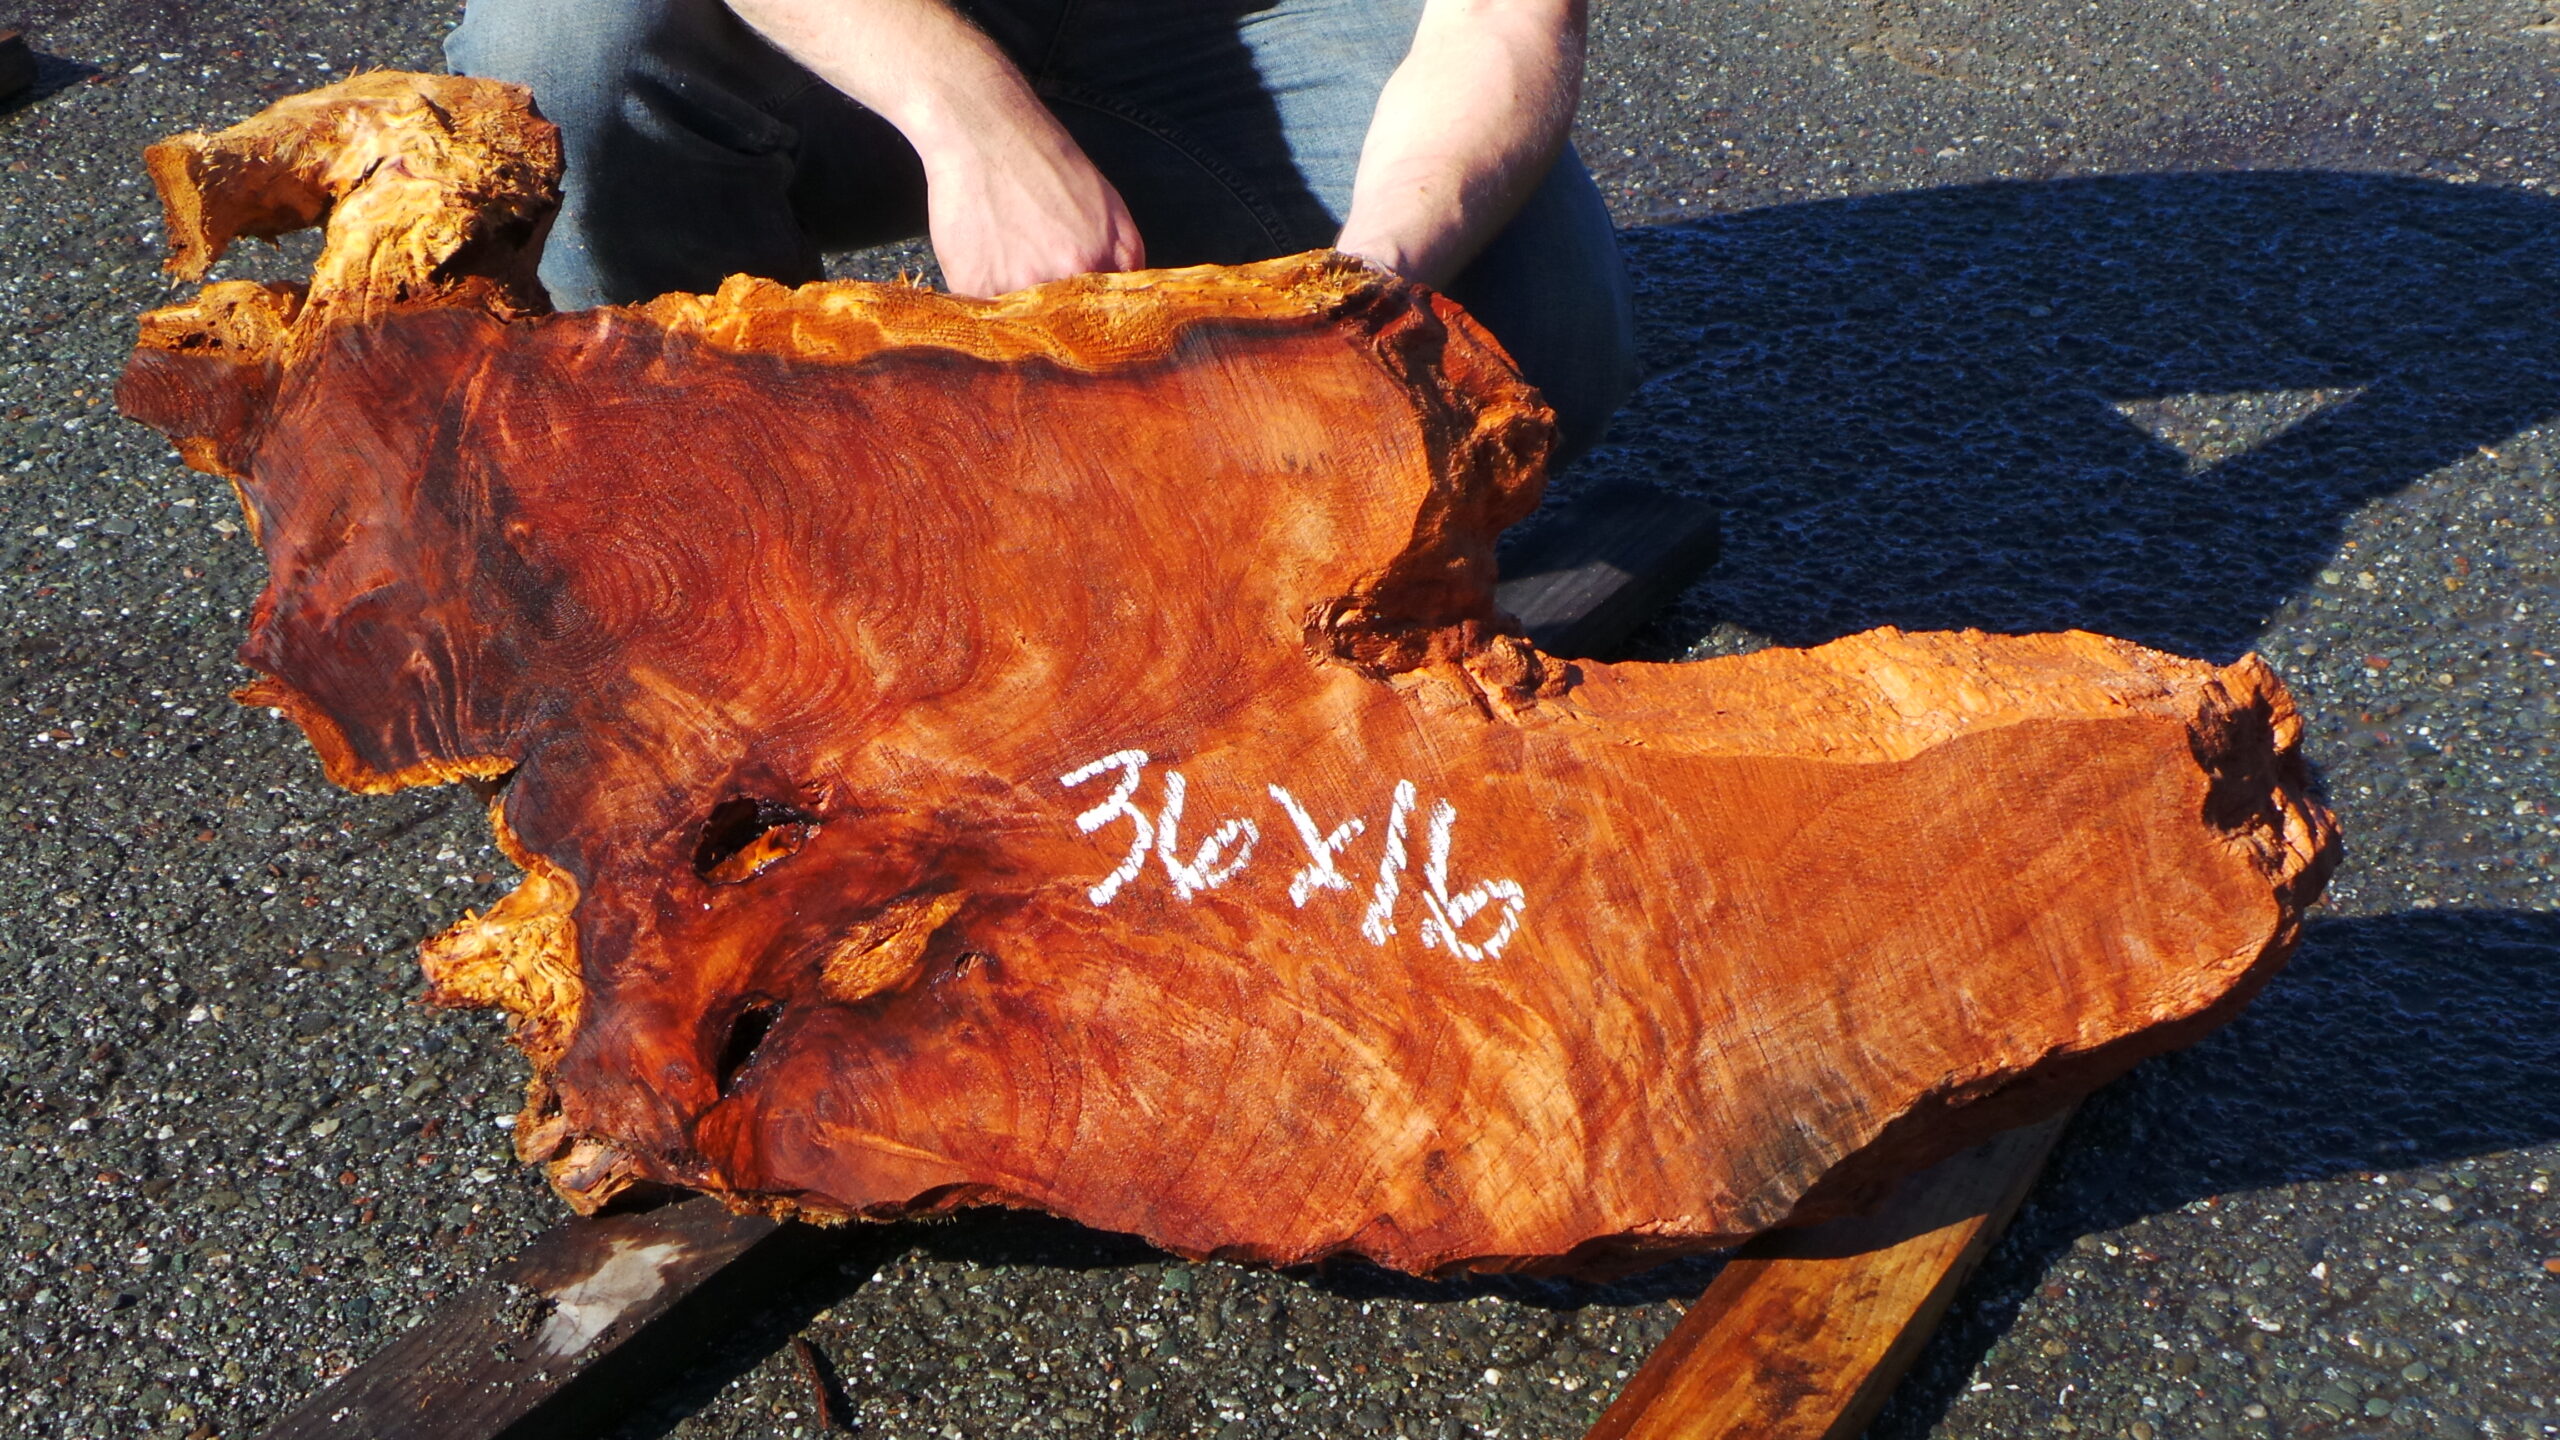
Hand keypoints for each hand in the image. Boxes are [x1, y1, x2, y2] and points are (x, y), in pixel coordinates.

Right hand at [723, 0, 1143, 298]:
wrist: (983, 130)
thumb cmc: (1048, 163)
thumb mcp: (1110, 205)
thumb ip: (1127, 258)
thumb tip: (1135, 303)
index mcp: (1091, 264)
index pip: (1104, 326)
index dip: (1097, 333)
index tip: (1091, 336)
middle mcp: (1052, 282)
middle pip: (1063, 335)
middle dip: (1061, 332)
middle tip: (1052, 317)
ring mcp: (1008, 286)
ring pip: (1023, 331)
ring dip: (1024, 324)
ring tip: (1018, 294)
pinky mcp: (969, 285)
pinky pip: (985, 319)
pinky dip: (989, 310)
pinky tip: (992, 278)